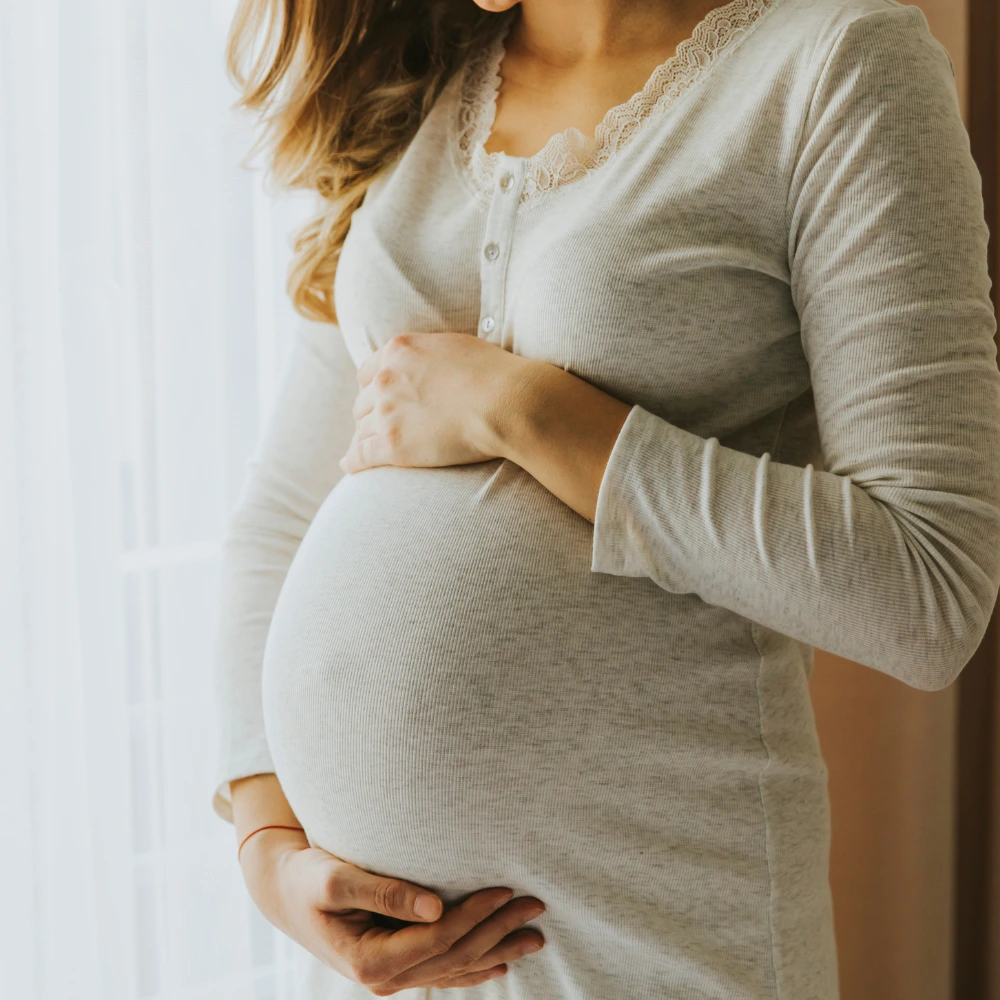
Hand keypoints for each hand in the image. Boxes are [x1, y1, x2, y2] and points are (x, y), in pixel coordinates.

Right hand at [239, 828, 546, 994]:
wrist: (283, 891)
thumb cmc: (307, 876)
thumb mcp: (335, 878)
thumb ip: (383, 891)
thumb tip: (434, 904)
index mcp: (369, 960)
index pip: (437, 939)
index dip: (474, 916)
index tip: (504, 890)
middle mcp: (383, 977)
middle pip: (454, 956)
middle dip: (497, 932)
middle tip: (536, 907)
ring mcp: (390, 976)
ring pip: (455, 968)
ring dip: (496, 950)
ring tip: (535, 936)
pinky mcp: (394, 965)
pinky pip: (442, 972)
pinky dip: (474, 967)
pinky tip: (500, 963)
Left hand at [339, 332, 527, 473]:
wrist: (506, 402)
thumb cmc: (493, 373)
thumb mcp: (454, 346)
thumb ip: (429, 354)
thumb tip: (430, 362)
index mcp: (398, 351)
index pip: (368, 372)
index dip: (372, 388)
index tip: (378, 400)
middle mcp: (385, 380)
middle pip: (363, 402)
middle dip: (369, 414)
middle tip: (379, 427)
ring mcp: (387, 413)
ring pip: (361, 430)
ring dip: (364, 438)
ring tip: (366, 449)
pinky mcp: (393, 446)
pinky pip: (361, 456)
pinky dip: (353, 462)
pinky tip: (349, 466)